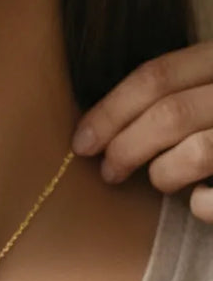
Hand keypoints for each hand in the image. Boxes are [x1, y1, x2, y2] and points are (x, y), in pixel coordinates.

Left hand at [72, 41, 212, 220]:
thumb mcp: (210, 88)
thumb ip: (182, 91)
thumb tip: (102, 127)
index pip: (157, 75)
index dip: (110, 109)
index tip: (81, 141)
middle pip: (171, 113)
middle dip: (126, 146)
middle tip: (108, 170)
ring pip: (199, 151)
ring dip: (163, 174)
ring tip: (160, 181)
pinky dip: (201, 205)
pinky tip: (199, 202)